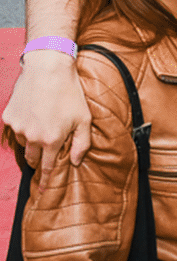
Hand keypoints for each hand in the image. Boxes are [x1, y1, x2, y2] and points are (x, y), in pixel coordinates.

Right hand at [2, 52, 91, 180]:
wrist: (47, 68)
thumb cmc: (69, 93)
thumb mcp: (84, 119)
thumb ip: (81, 144)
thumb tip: (76, 162)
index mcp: (51, 140)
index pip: (47, 168)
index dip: (46, 180)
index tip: (43, 192)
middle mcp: (31, 137)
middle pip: (32, 159)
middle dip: (38, 160)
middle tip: (45, 154)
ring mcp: (17, 127)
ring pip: (23, 143)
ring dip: (31, 141)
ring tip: (43, 126)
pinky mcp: (8, 116)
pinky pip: (15, 129)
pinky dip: (23, 126)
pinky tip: (33, 115)